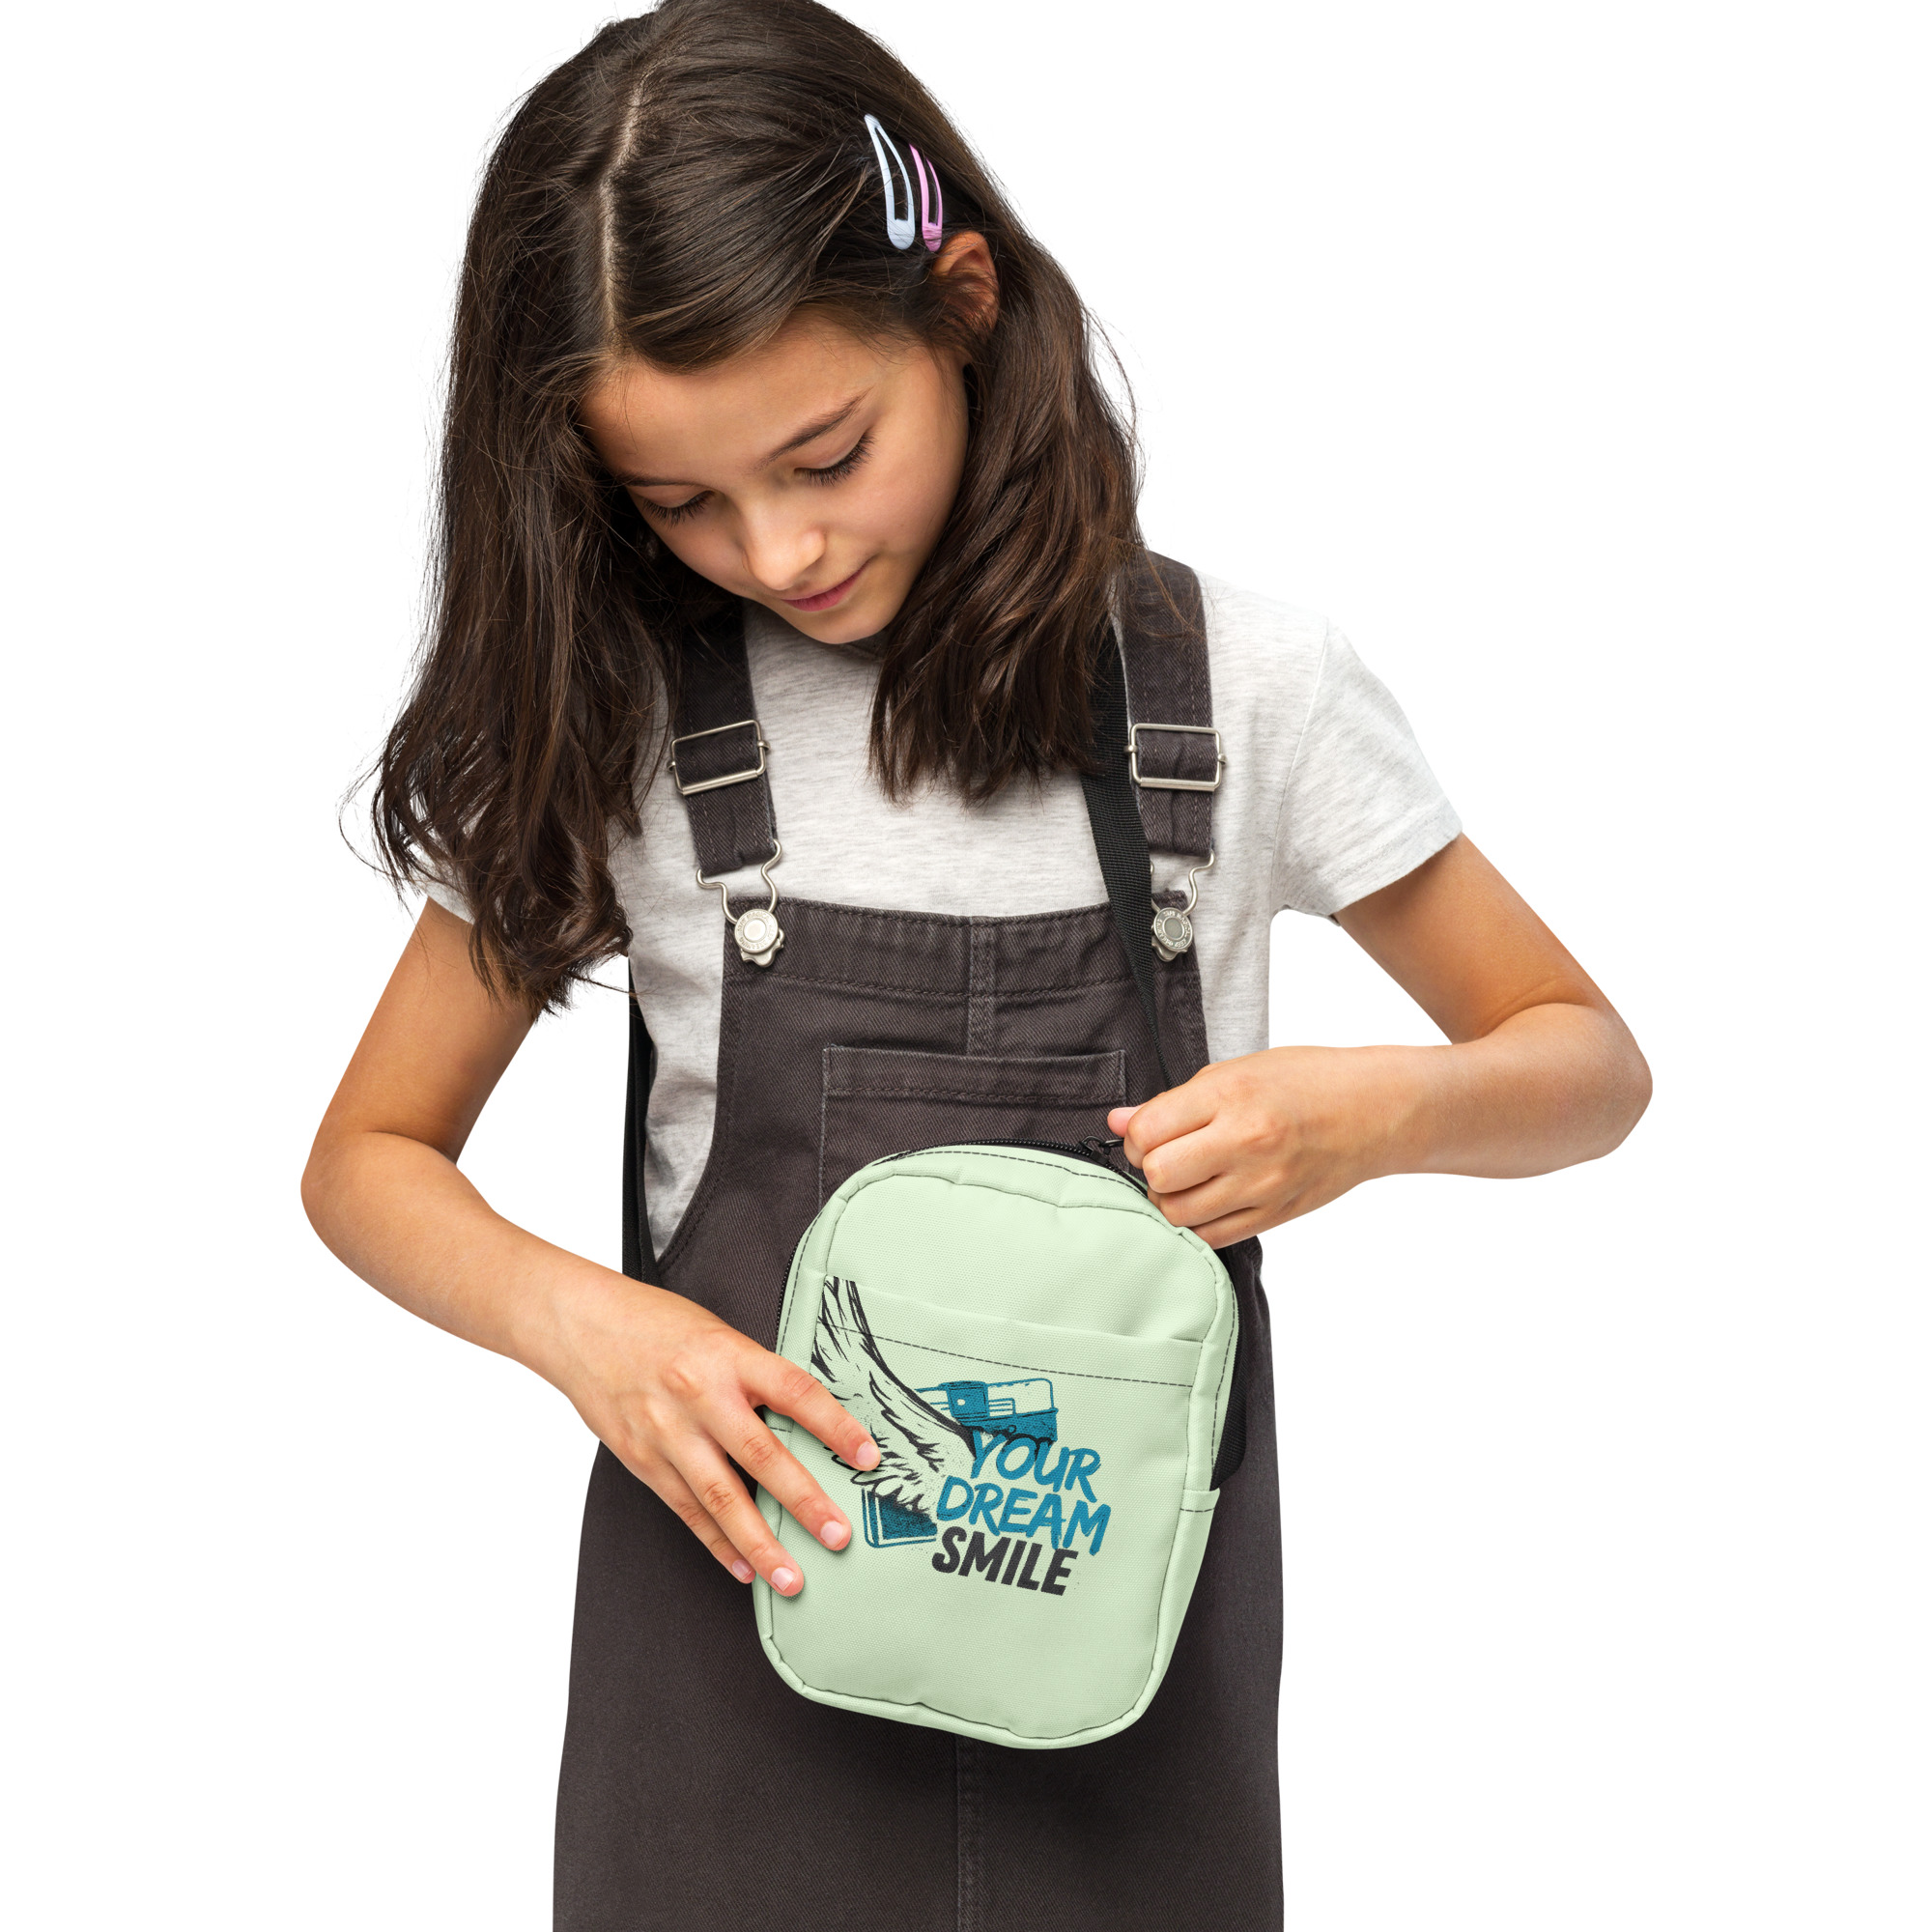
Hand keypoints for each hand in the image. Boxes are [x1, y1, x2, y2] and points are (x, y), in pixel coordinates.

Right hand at [536, 1268, 879, 1596]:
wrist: (581, 1325)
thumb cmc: (656, 1324)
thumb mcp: (718, 1334)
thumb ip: (756, 1377)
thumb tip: (806, 1424)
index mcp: (729, 1356)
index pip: (795, 1391)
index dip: (836, 1426)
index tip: (868, 1456)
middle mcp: (699, 1395)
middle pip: (762, 1455)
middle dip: (804, 1502)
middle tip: (837, 1535)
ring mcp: (667, 1432)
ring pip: (720, 1498)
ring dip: (759, 1543)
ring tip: (791, 1577)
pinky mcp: (641, 1459)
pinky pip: (686, 1510)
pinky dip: (716, 1544)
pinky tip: (742, 1567)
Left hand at [1108, 1045, 1405, 1245]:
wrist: (1373, 1110)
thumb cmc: (1305, 1081)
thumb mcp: (1235, 1071)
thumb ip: (1173, 1102)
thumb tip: (1118, 1122)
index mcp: (1232, 1097)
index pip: (1148, 1131)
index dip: (1136, 1134)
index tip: (1149, 1130)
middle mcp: (1247, 1143)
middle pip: (1159, 1175)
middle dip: (1150, 1166)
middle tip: (1166, 1154)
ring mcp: (1263, 1185)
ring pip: (1179, 1214)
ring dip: (1170, 1197)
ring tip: (1187, 1176)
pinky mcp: (1275, 1215)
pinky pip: (1211, 1237)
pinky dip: (1197, 1222)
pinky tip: (1208, 1197)